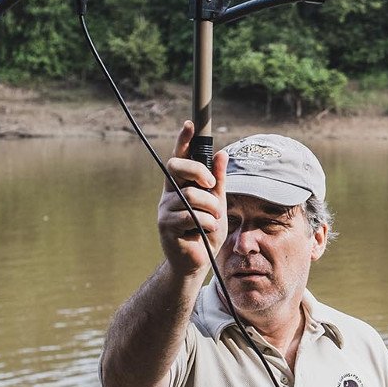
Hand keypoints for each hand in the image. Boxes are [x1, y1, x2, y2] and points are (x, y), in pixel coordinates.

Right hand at [158, 121, 226, 275]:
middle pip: (177, 167)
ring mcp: (165, 209)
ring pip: (192, 196)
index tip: (190, 125)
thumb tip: (222, 153)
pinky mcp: (166, 225)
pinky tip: (205, 231)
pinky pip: (192, 215)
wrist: (197, 262)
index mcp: (180, 186)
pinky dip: (206, 223)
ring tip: (213, 221)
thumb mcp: (217, 204)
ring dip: (210, 208)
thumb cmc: (206, 232)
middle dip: (199, 172)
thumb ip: (218, 181)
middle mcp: (169, 194)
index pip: (179, 158)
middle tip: (211, 184)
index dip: (183, 141)